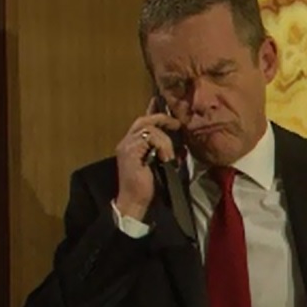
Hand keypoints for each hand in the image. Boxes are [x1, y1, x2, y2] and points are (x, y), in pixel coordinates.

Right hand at [115, 98, 183, 219]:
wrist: (134, 203)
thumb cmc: (148, 187)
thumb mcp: (160, 165)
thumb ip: (164, 152)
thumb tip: (180, 144)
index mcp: (131, 145)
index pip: (142, 123)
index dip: (153, 112)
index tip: (162, 103)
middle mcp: (126, 142)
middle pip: (144, 120)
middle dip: (162, 118)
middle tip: (177, 124)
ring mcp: (126, 147)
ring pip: (149, 128)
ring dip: (165, 139)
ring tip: (170, 154)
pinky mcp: (130, 152)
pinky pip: (150, 138)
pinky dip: (162, 146)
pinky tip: (166, 158)